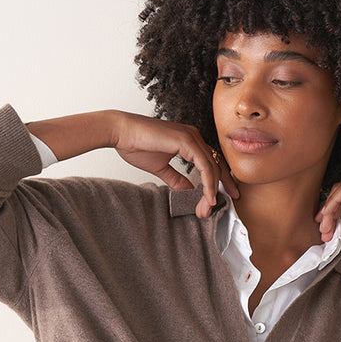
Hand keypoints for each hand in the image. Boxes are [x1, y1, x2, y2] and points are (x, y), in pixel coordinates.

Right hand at [111, 112, 238, 217]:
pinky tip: (208, 197)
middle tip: (213, 208)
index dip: (218, 181)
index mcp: (190, 140)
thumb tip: (189, 191)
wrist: (121, 132)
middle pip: (217, 165)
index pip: (211, 162)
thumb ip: (177, 179)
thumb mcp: (161, 168)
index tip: (217, 199)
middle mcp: (194, 136)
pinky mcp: (187, 141)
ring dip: (211, 191)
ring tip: (206, 208)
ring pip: (212, 168)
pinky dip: (208, 183)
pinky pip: (205, 166)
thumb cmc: (136, 145)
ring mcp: (192, 137)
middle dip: (219, 189)